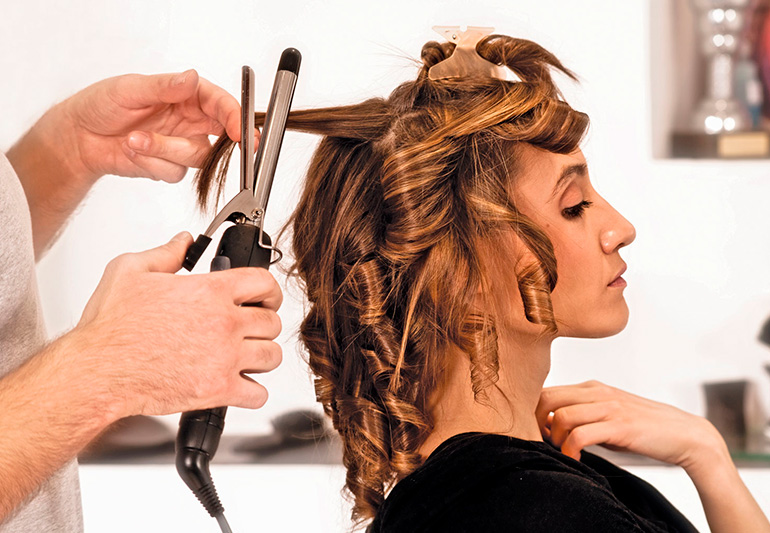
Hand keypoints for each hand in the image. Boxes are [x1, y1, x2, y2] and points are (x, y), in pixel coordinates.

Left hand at [57, 69, 245, 182]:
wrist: (80, 137)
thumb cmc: (101, 105)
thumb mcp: (130, 89)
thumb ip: (165, 87)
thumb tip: (191, 79)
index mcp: (187, 96)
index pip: (221, 104)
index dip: (235, 116)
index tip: (238, 130)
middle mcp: (190, 121)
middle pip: (223, 135)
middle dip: (229, 142)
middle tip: (225, 143)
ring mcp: (182, 145)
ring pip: (197, 157)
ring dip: (165, 150)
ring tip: (134, 139)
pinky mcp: (170, 166)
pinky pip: (175, 172)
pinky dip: (152, 163)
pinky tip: (132, 150)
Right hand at [74, 232, 282, 417]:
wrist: (97, 372)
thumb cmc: (110, 328)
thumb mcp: (130, 271)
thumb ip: (165, 253)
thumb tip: (184, 242)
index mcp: (210, 291)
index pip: (264, 283)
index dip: (269, 290)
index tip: (266, 298)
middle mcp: (224, 323)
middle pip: (272, 322)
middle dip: (264, 325)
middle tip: (252, 330)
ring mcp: (224, 357)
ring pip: (272, 356)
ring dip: (263, 356)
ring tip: (248, 356)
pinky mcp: (218, 389)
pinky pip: (258, 394)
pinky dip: (254, 392)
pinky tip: (241, 385)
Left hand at [535, 380, 725, 470]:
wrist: (687, 435)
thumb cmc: (643, 431)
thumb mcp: (607, 418)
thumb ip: (583, 417)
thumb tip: (549, 428)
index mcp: (592, 387)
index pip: (547, 390)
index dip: (534, 412)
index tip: (538, 433)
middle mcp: (597, 391)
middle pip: (546, 397)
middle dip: (536, 422)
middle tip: (543, 443)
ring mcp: (609, 406)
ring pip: (560, 415)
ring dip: (553, 438)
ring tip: (562, 452)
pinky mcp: (620, 425)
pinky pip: (580, 435)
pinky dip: (570, 450)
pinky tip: (575, 460)